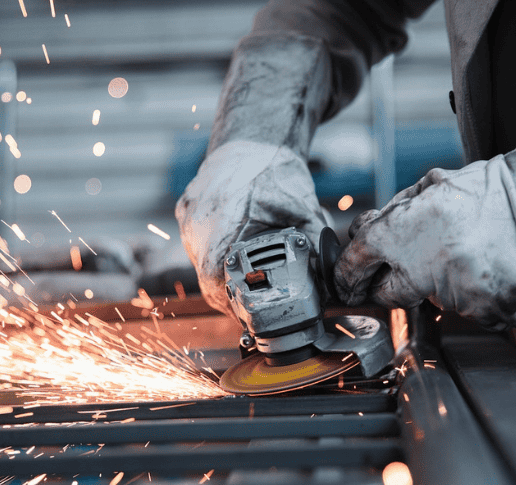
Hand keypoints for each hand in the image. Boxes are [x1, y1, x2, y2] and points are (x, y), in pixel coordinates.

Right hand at [175, 140, 328, 314]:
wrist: (253, 139)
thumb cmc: (275, 171)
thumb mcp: (302, 211)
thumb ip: (315, 247)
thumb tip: (330, 282)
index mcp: (221, 225)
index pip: (215, 283)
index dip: (231, 304)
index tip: (247, 314)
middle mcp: (197, 223)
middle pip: (206, 278)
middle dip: (229, 295)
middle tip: (251, 306)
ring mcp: (188, 217)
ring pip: (200, 262)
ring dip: (221, 276)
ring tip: (244, 283)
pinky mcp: (186, 211)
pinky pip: (197, 244)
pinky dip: (214, 254)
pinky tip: (233, 257)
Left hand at [334, 155, 515, 330]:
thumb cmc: (490, 194)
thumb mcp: (431, 187)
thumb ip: (393, 214)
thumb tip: (365, 232)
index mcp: (402, 231)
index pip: (355, 262)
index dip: (347, 275)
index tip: (347, 283)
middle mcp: (422, 267)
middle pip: (387, 294)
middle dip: (393, 283)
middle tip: (417, 264)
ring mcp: (453, 295)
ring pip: (433, 300)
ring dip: (443, 284)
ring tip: (471, 254)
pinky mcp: (482, 314)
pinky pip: (468, 311)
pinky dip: (475, 296)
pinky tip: (489, 270)